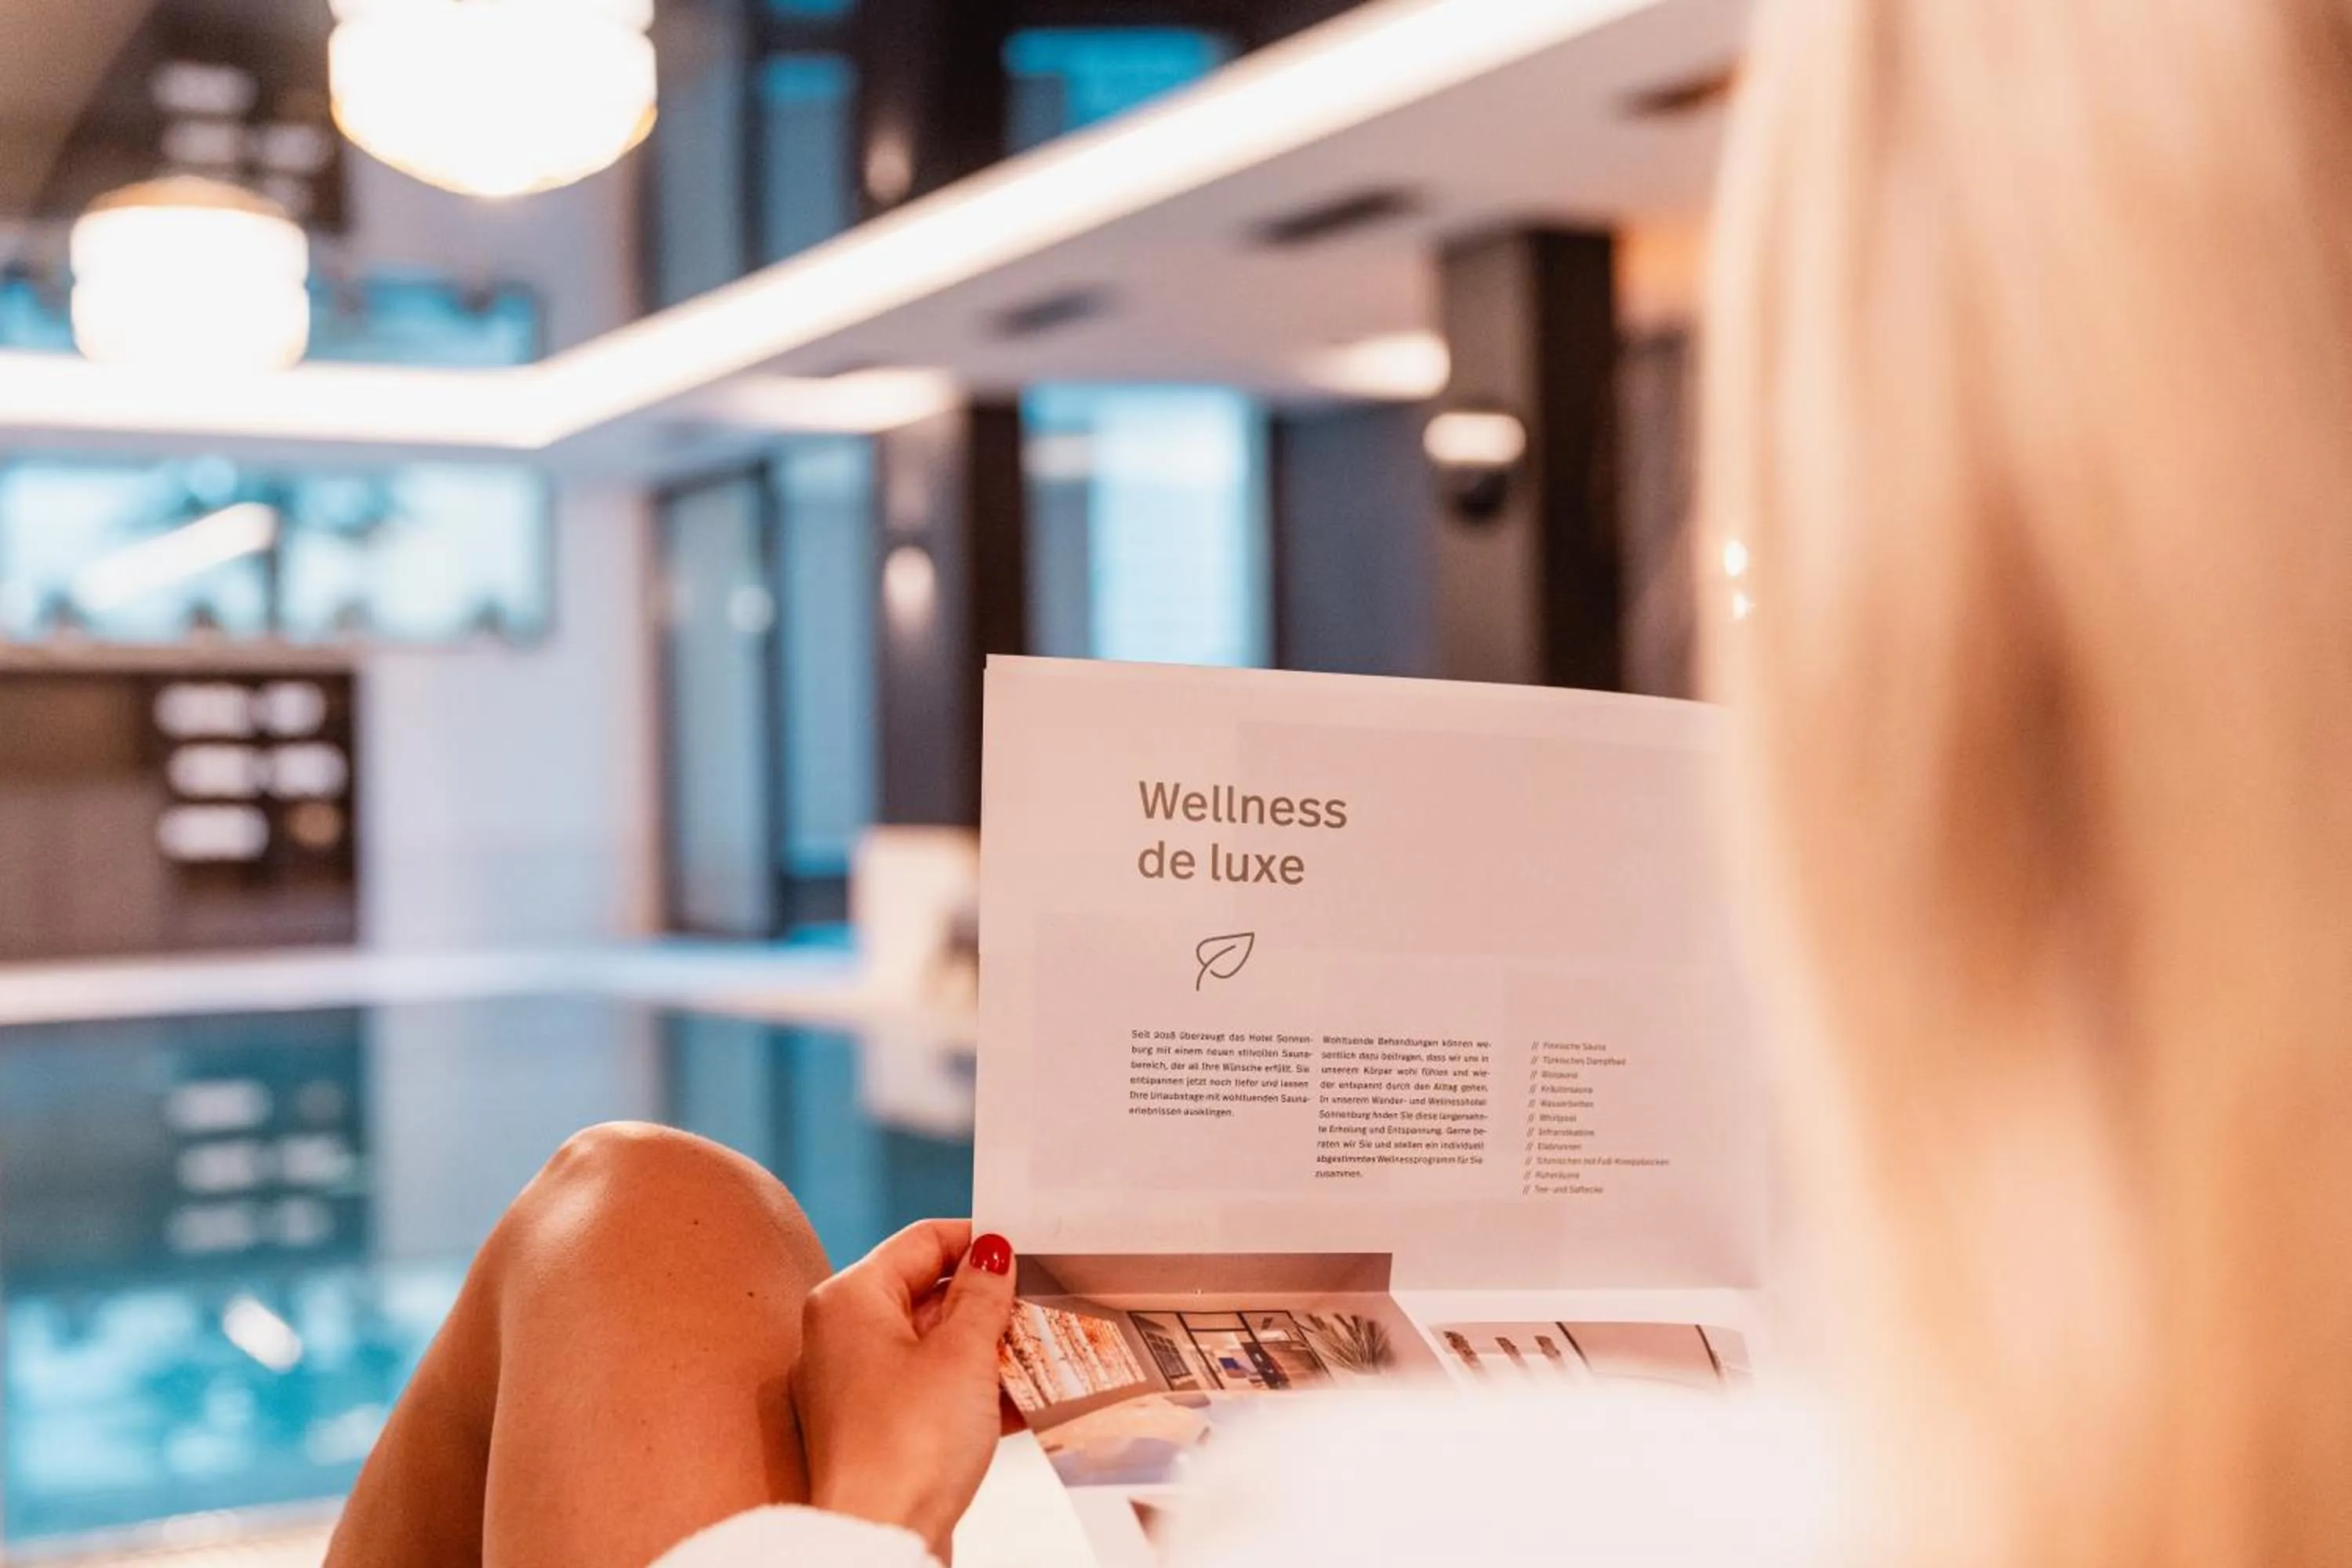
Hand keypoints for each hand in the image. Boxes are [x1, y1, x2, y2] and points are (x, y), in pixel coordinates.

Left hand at [796, 1220, 1017, 1560]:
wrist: (879, 1541)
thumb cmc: (907, 1446)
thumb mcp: (963, 1354)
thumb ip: (983, 1296)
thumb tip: (993, 1256)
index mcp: (850, 1299)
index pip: (922, 1241)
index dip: (978, 1241)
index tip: (1025, 1250)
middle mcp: (843, 1337)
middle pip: (927, 1293)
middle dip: (989, 1301)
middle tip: (1043, 1302)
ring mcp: (856, 1388)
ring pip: (933, 1347)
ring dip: (988, 1349)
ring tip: (1045, 1351)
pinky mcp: (876, 1432)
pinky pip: (930, 1392)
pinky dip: (972, 1392)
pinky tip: (1024, 1401)